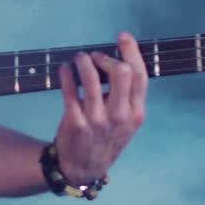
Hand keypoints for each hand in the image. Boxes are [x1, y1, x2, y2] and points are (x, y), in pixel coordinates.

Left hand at [53, 32, 148, 183]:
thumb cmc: (106, 137)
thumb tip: (118, 58)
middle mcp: (120, 116)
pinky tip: (64, 68)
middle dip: (106, 58)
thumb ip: (126, 96)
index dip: (132, 52)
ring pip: (92, 79)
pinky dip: (66, 74)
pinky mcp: (76, 122)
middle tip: (94, 57)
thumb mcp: (126, 121)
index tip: (123, 36)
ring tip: (78, 58)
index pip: (140, 76)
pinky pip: (69, 90)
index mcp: (136, 113)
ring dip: (83, 61)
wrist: (83, 168)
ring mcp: (97, 120)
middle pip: (122, 73)